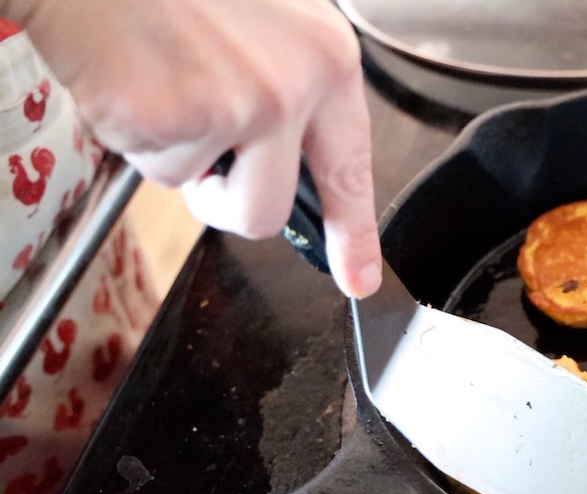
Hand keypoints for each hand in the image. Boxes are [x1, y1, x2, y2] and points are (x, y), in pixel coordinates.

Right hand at [8, 0, 382, 297]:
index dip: (356, 235)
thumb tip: (288, 162)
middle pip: (266, 212)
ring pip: (198, 190)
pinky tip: (131, 78)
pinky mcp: (177, 121)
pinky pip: (151, 166)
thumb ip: (291, 91)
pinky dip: (132, 134)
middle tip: (202, 167)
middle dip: (226, 204)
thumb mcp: (267, 24)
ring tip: (160, 84)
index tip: (359, 277)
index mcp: (327, 60)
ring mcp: (238, 108)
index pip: (351, 170)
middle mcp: (293, 89)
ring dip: (172, 156)